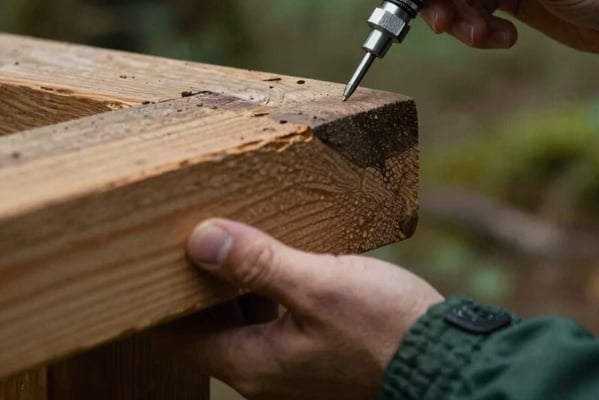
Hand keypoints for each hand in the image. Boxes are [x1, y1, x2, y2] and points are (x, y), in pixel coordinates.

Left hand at [172, 219, 443, 399]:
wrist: (444, 357)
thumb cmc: (384, 327)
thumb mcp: (319, 286)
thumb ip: (258, 263)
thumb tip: (201, 239)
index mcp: (253, 364)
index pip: (177, 334)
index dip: (159, 295)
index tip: (152, 255)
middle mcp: (264, 370)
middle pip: (207, 324)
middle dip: (198, 280)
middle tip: (193, 229)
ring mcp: (290, 362)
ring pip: (240, 317)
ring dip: (234, 280)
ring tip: (233, 232)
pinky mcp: (313, 349)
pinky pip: (272, 315)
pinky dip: (264, 287)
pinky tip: (277, 254)